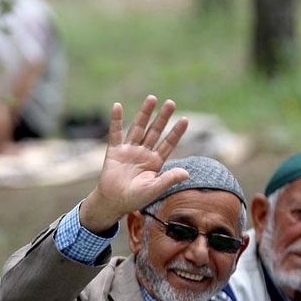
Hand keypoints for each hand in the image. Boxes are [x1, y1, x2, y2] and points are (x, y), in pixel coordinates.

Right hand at [78, 95, 188, 231]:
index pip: (168, 144)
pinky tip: (117, 106)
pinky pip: (115, 133)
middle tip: (171, 103)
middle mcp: (143, 153)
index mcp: (155, 162)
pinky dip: (115, 120)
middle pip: (155, 131)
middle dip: (162, 117)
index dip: (176, 132)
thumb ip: (169, 179)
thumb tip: (186, 172)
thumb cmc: (135, 198)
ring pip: (138, 128)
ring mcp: (129, 150)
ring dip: (144, 114)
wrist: (113, 202)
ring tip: (152, 98)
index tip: (185, 120)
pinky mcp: (114, 151)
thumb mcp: (154, 189)